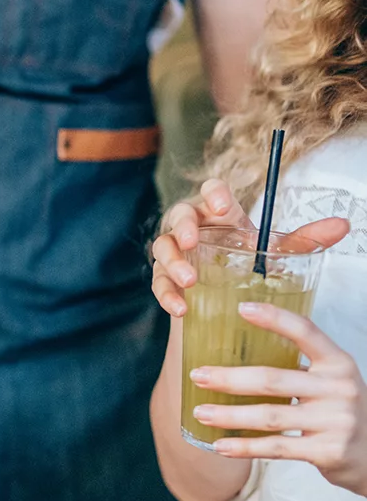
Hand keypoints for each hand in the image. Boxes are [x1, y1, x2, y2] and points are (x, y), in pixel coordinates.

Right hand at [152, 179, 346, 316]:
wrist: (227, 305)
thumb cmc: (249, 270)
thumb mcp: (277, 254)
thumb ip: (304, 240)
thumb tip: (343, 225)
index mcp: (220, 217)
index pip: (211, 192)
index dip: (214, 195)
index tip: (226, 210)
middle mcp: (193, 231)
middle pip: (179, 215)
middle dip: (183, 226)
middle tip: (193, 242)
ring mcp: (176, 255)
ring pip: (162, 247)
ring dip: (172, 263)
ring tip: (190, 281)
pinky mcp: (166, 281)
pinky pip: (157, 283)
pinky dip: (166, 295)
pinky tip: (180, 308)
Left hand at [189, 303, 366, 497]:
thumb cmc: (338, 410)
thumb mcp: (329, 381)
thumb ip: (297, 366)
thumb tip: (235, 350)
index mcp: (338, 363)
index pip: (305, 332)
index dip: (274, 318)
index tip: (241, 308)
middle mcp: (339, 388)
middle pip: (273, 379)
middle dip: (229, 378)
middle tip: (197, 375)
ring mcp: (336, 421)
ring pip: (269, 416)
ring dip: (229, 415)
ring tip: (200, 412)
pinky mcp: (328, 451)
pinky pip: (276, 447)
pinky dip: (244, 447)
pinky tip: (220, 446)